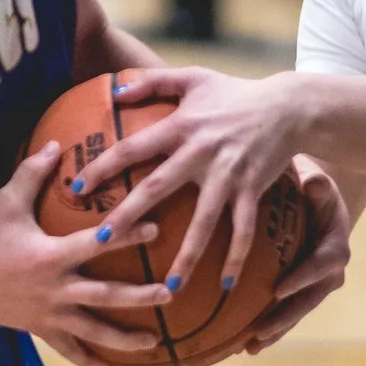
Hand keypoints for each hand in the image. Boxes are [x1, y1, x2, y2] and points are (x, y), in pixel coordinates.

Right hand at [0, 146, 149, 353]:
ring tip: (154, 342)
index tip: (156, 229)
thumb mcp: (5, 202)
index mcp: (51, 255)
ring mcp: (49, 313)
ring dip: (124, 338)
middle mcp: (56, 288)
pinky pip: (68, 349)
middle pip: (106, 295)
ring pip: (93, 330)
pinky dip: (88, 359)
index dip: (127, 235)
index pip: (97, 244)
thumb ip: (32, 174)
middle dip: (140, 296)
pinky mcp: (40, 329)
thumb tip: (57, 143)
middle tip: (170, 293)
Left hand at [79, 64, 308, 302]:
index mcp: (180, 127)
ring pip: (203, 222)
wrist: (288, 107)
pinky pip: (243, 230)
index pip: (131, 148)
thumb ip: (153, 80)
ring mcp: (228, 175)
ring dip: (186, 256)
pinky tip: (226, 287)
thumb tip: (116, 91)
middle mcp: (200, 153)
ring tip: (169, 288)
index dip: (102, 167)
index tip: (77, 188)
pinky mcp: (253, 190)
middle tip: (100, 240)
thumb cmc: (235, 93)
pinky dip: (235, 258)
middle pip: (157, 188)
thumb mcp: (193, 77)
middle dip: (127, 215)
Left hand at [237, 159, 352, 353]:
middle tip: (260, 330)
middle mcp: (329, 273)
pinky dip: (267, 331)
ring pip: (296, 313)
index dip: (303, 278)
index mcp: (335, 245)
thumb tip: (314, 183)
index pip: (324, 264)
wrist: (316, 202)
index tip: (279, 289)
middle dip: (285, 317)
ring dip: (274, 331)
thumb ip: (318, 183)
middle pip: (309, 300)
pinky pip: (285, 314)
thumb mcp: (317, 180)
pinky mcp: (300, 294)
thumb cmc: (311, 187)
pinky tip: (241, 347)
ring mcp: (315, 287)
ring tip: (249, 348)